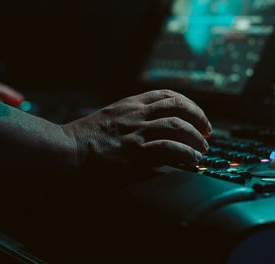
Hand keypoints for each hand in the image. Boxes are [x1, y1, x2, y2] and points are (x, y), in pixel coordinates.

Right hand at [62, 90, 211, 167]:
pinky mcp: (134, 153)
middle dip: (198, 116)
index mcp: (130, 103)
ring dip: (196, 137)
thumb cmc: (85, 137)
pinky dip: (185, 153)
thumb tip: (157, 127)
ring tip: (203, 148)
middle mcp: (136, 114)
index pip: (166, 94)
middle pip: (177, 105)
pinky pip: (168, 149)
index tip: (196, 115)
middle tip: (207, 130)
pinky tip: (192, 160)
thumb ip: (132, 116)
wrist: (66, 150)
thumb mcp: (110, 116)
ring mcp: (136, 132)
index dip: (187, 103)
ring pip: (176, 125)